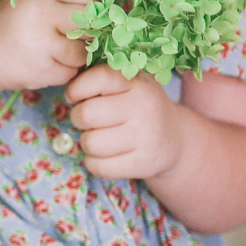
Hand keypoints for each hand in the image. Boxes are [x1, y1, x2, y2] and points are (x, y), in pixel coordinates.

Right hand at [0, 0, 96, 94]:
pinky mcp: (43, 71)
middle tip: (67, 34)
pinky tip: (42, 64)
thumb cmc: (10, 24)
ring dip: (74, 54)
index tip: (75, 11)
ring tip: (50, 50)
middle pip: (91, 21)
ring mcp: (42, 44)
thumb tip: (106, 4)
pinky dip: (62, 70)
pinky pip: (72, 71)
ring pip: (84, 50)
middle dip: (85, 30)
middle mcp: (42, 14)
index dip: (87, 3)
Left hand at [65, 65, 184, 180]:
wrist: (176, 140)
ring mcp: (146, 137)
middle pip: (85, 114)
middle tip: (91, 121)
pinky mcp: (144, 163)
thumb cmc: (138, 108)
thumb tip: (69, 90)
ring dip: (88, 143)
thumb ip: (99, 80)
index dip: (77, 88)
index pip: (99, 78)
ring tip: (103, 138)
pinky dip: (95, 163)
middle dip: (79, 119)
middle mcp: (144, 108)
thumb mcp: (127, 86)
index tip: (75, 96)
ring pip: (90, 143)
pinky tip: (108, 155)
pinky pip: (99, 167)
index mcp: (138, 83)